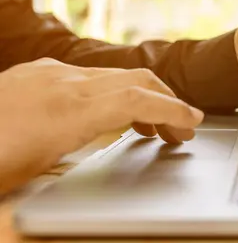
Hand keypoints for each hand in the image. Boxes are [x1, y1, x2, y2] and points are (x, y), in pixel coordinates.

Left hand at [0, 58, 203, 193]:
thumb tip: (115, 156)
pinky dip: (111, 92)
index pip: (138, 100)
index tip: (193, 124)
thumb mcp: (37, 175)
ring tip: (151, 126)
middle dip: (165, 101)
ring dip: (140, 96)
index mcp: (68, 110)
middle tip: (180, 130)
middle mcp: (63, 82)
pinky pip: (87, 76)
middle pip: (133, 80)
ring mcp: (47, 73)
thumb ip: (85, 150)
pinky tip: (107, 112)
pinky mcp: (34, 73)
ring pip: (112, 75)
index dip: (173, 110)